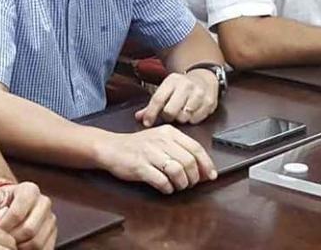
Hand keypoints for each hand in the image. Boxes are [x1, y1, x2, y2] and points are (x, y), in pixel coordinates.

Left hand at [0, 182, 56, 249]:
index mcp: (30, 190)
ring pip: (37, 242)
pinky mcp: (53, 234)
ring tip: (8, 243)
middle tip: (1, 239)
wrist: (10, 205)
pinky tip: (18, 247)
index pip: (17, 214)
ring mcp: (50, 219)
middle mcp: (44, 203)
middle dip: (12, 238)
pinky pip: (44, 249)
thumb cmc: (0, 201)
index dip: (3, 226)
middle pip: (29, 230)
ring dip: (20, 247)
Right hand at [94, 125, 216, 193]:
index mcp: (169, 132)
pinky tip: (165, 188)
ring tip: (177, 186)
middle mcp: (161, 140)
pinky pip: (161, 180)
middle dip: (193, 177)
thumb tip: (202, 168)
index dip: (206, 164)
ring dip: (181, 184)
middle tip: (189, 183)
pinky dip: (167, 188)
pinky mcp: (140, 166)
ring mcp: (149, 153)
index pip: (196, 148)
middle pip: (188, 162)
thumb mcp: (160, 139)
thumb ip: (180, 149)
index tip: (210, 175)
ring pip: (177, 171)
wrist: (110, 147)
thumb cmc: (137, 146)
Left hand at [134, 71, 218, 126]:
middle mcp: (186, 85)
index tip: (147, 122)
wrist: (204, 78)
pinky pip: (196, 120)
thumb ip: (152, 105)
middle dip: (167, 116)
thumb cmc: (181, 87)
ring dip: (180, 118)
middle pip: (170, 111)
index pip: (158, 99)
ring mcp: (199, 94)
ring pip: (183, 117)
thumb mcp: (166, 89)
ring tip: (181, 112)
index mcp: (172, 80)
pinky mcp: (209, 102)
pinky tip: (191, 113)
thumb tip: (139, 117)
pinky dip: (192, 119)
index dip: (151, 113)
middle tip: (169, 114)